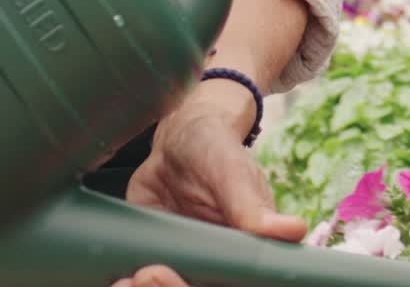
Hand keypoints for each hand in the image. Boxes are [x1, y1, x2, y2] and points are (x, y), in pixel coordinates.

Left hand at [107, 93, 306, 286]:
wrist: (181, 136)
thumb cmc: (218, 150)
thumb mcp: (233, 172)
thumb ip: (252, 206)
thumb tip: (294, 230)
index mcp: (244, 259)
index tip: (169, 278)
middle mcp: (215, 271)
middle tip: (144, 277)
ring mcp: (183, 267)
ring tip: (124, 282)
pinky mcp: (154, 259)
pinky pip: (142, 284)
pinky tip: (116, 279)